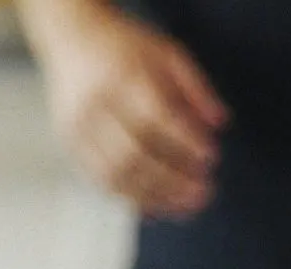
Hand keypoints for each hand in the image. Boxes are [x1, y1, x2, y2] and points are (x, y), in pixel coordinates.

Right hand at [25, 0, 227, 219]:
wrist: (71, 38)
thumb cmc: (128, 49)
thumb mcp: (167, 52)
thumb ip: (196, 86)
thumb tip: (220, 124)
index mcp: (120, 76)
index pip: (154, 115)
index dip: (184, 141)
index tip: (211, 156)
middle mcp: (95, 104)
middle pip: (134, 152)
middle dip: (173, 178)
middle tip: (206, 191)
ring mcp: (78, 127)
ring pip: (116, 174)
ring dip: (156, 196)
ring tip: (188, 207)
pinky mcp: (70, 143)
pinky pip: (101, 180)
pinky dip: (132, 198)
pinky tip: (160, 207)